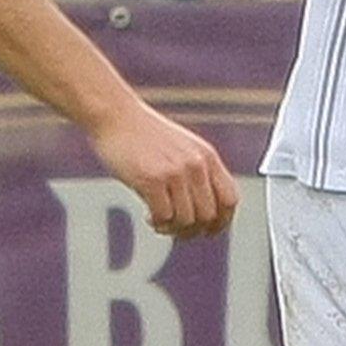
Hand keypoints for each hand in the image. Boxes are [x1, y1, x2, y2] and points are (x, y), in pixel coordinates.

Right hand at [89, 101, 239, 238]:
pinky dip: (157, 223)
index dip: (222, 221)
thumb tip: (207, 211)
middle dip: (193, 230)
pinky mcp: (152, 179)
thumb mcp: (183, 147)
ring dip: (172, 228)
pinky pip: (164, 217)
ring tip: (159, 220)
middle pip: (208, 215)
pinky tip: (148, 216)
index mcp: (207, 156)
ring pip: (186, 220)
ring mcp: (175, 171)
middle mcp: (196, 164)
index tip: (208, 231)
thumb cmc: (145, 134)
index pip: (230, 199)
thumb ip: (197, 172)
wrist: (116, 115)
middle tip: (176, 229)